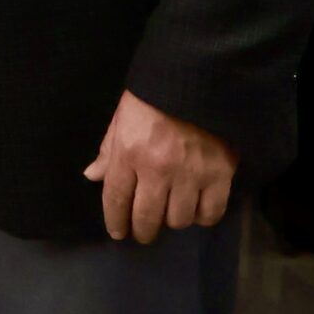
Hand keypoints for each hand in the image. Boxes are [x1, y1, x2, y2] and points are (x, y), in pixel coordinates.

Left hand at [82, 90, 236, 242]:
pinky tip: (196, 209)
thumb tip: (93, 176)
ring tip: (170, 213)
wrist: (198, 81)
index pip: (116, 198)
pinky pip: (210, 212)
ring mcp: (190, 174)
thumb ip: (108, 149)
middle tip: (143, 233)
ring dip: (172, 221)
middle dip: (142, 230)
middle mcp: (157, 169)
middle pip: (147, 217)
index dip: (115, 220)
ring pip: (178, 219)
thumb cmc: (153, 97)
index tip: (118, 232)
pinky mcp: (220, 175)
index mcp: (128, 153)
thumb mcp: (122, 117)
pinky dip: (202, 217)